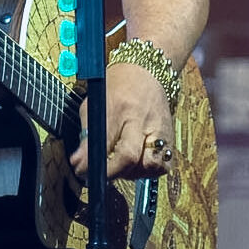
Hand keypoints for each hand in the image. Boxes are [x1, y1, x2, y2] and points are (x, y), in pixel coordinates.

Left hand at [72, 59, 176, 179]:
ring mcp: (158, 130)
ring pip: (149, 165)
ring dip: (131, 174)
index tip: (82, 170)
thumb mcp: (94, 103)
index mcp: (118, 107)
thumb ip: (86, 133)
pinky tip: (136, 165)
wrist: (146, 73)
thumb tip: (78, 162)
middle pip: (129, 156)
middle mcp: (140, 120)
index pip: (104, 141)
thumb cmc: (117, 89)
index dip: (91, 161)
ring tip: (120, 167)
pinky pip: (162, 166)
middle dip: (111, 172)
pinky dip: (148, 171)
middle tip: (99, 175)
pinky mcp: (170, 139)